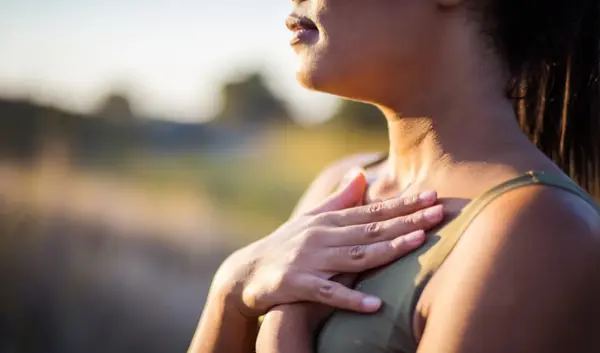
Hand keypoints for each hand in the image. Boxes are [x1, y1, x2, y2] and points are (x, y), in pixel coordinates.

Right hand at [212, 170, 443, 317]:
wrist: (247, 272)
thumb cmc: (286, 244)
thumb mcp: (312, 219)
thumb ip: (339, 200)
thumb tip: (360, 175)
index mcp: (329, 221)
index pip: (372, 211)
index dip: (404, 204)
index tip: (433, 196)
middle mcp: (322, 236)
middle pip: (371, 229)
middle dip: (407, 221)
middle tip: (439, 212)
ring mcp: (310, 260)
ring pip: (355, 255)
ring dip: (387, 249)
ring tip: (417, 243)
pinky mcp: (296, 285)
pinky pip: (328, 293)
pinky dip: (351, 299)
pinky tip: (375, 305)